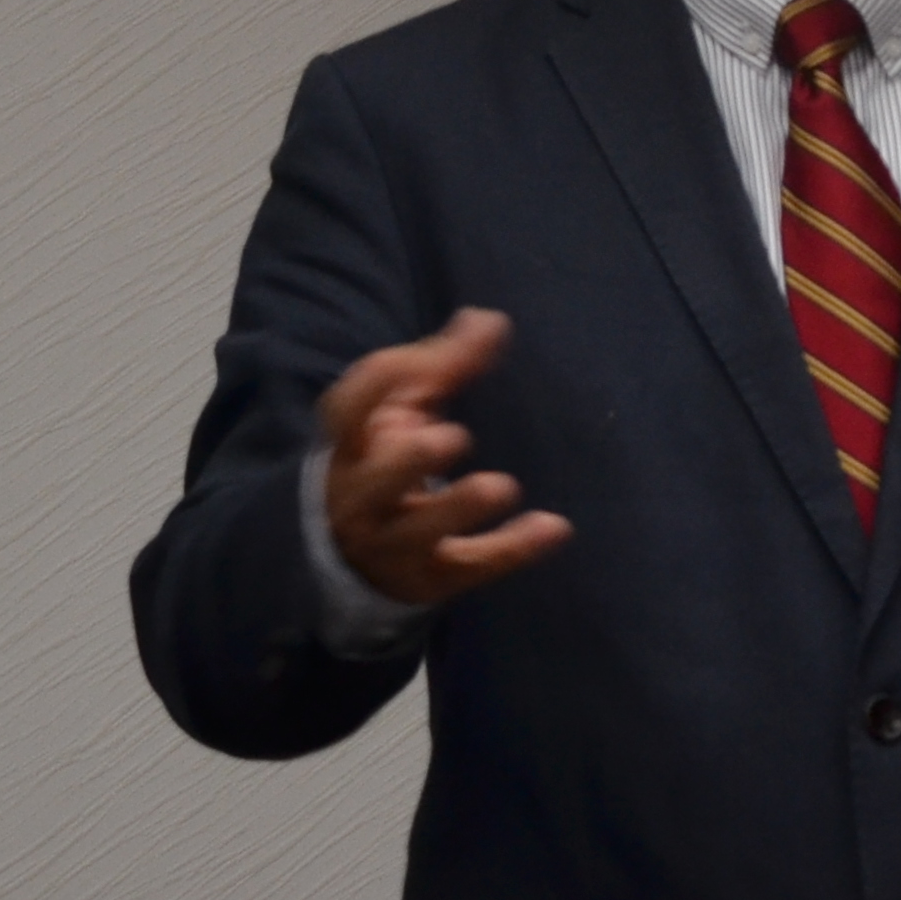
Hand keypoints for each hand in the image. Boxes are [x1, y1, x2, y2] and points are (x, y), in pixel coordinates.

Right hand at [320, 307, 574, 606]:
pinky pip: (470, 567)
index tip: (429, 365)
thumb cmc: (385, 459)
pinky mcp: (429, 579)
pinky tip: (554, 527)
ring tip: (502, 486)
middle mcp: (359, 497)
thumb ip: (442, 365)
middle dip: (406, 463)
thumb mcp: (402, 410)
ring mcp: (391, 543)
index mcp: (349, 444)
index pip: (346, 414)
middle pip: (372, 482)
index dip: (379, 388)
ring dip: (457, 510)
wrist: (351, 552)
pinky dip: (512, 550)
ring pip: (417, 533)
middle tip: (450, 436)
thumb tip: (491, 320)